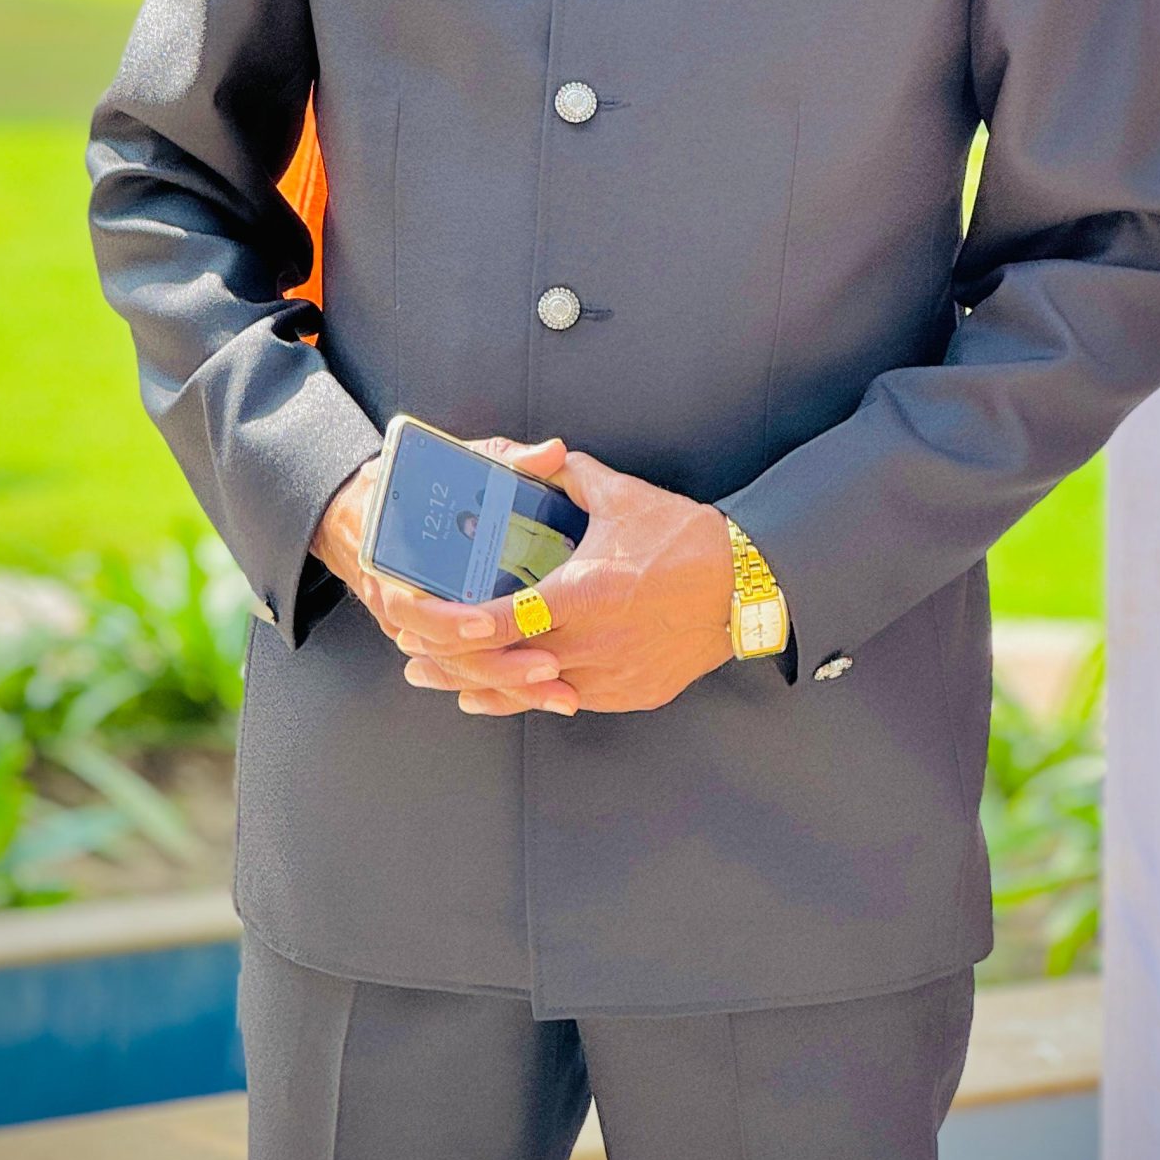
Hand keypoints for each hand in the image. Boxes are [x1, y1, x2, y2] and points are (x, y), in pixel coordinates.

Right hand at [308, 438, 580, 715]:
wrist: (362, 514)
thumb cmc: (410, 489)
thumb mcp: (451, 466)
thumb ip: (502, 461)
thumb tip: (552, 454)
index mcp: (395, 568)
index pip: (413, 609)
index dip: (449, 622)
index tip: (488, 623)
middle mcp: (406, 607)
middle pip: (448, 656)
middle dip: (499, 669)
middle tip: (549, 666)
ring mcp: (422, 630)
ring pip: (463, 673)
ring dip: (510, 688)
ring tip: (560, 693)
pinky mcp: (442, 643)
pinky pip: (472, 674)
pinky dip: (505, 688)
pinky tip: (546, 694)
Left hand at [389, 446, 736, 717]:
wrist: (748, 584)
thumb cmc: (685, 538)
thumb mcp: (622, 497)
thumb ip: (570, 476)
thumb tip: (542, 458)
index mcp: (581, 592)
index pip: (497, 622)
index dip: (449, 629)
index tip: (417, 623)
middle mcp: (592, 642)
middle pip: (502, 668)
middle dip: (450, 665)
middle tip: (412, 659)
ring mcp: (612, 676)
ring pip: (533, 695)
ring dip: (486, 688)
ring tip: (447, 683)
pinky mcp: (632, 693)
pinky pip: (570, 700)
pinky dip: (535, 696)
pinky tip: (512, 692)